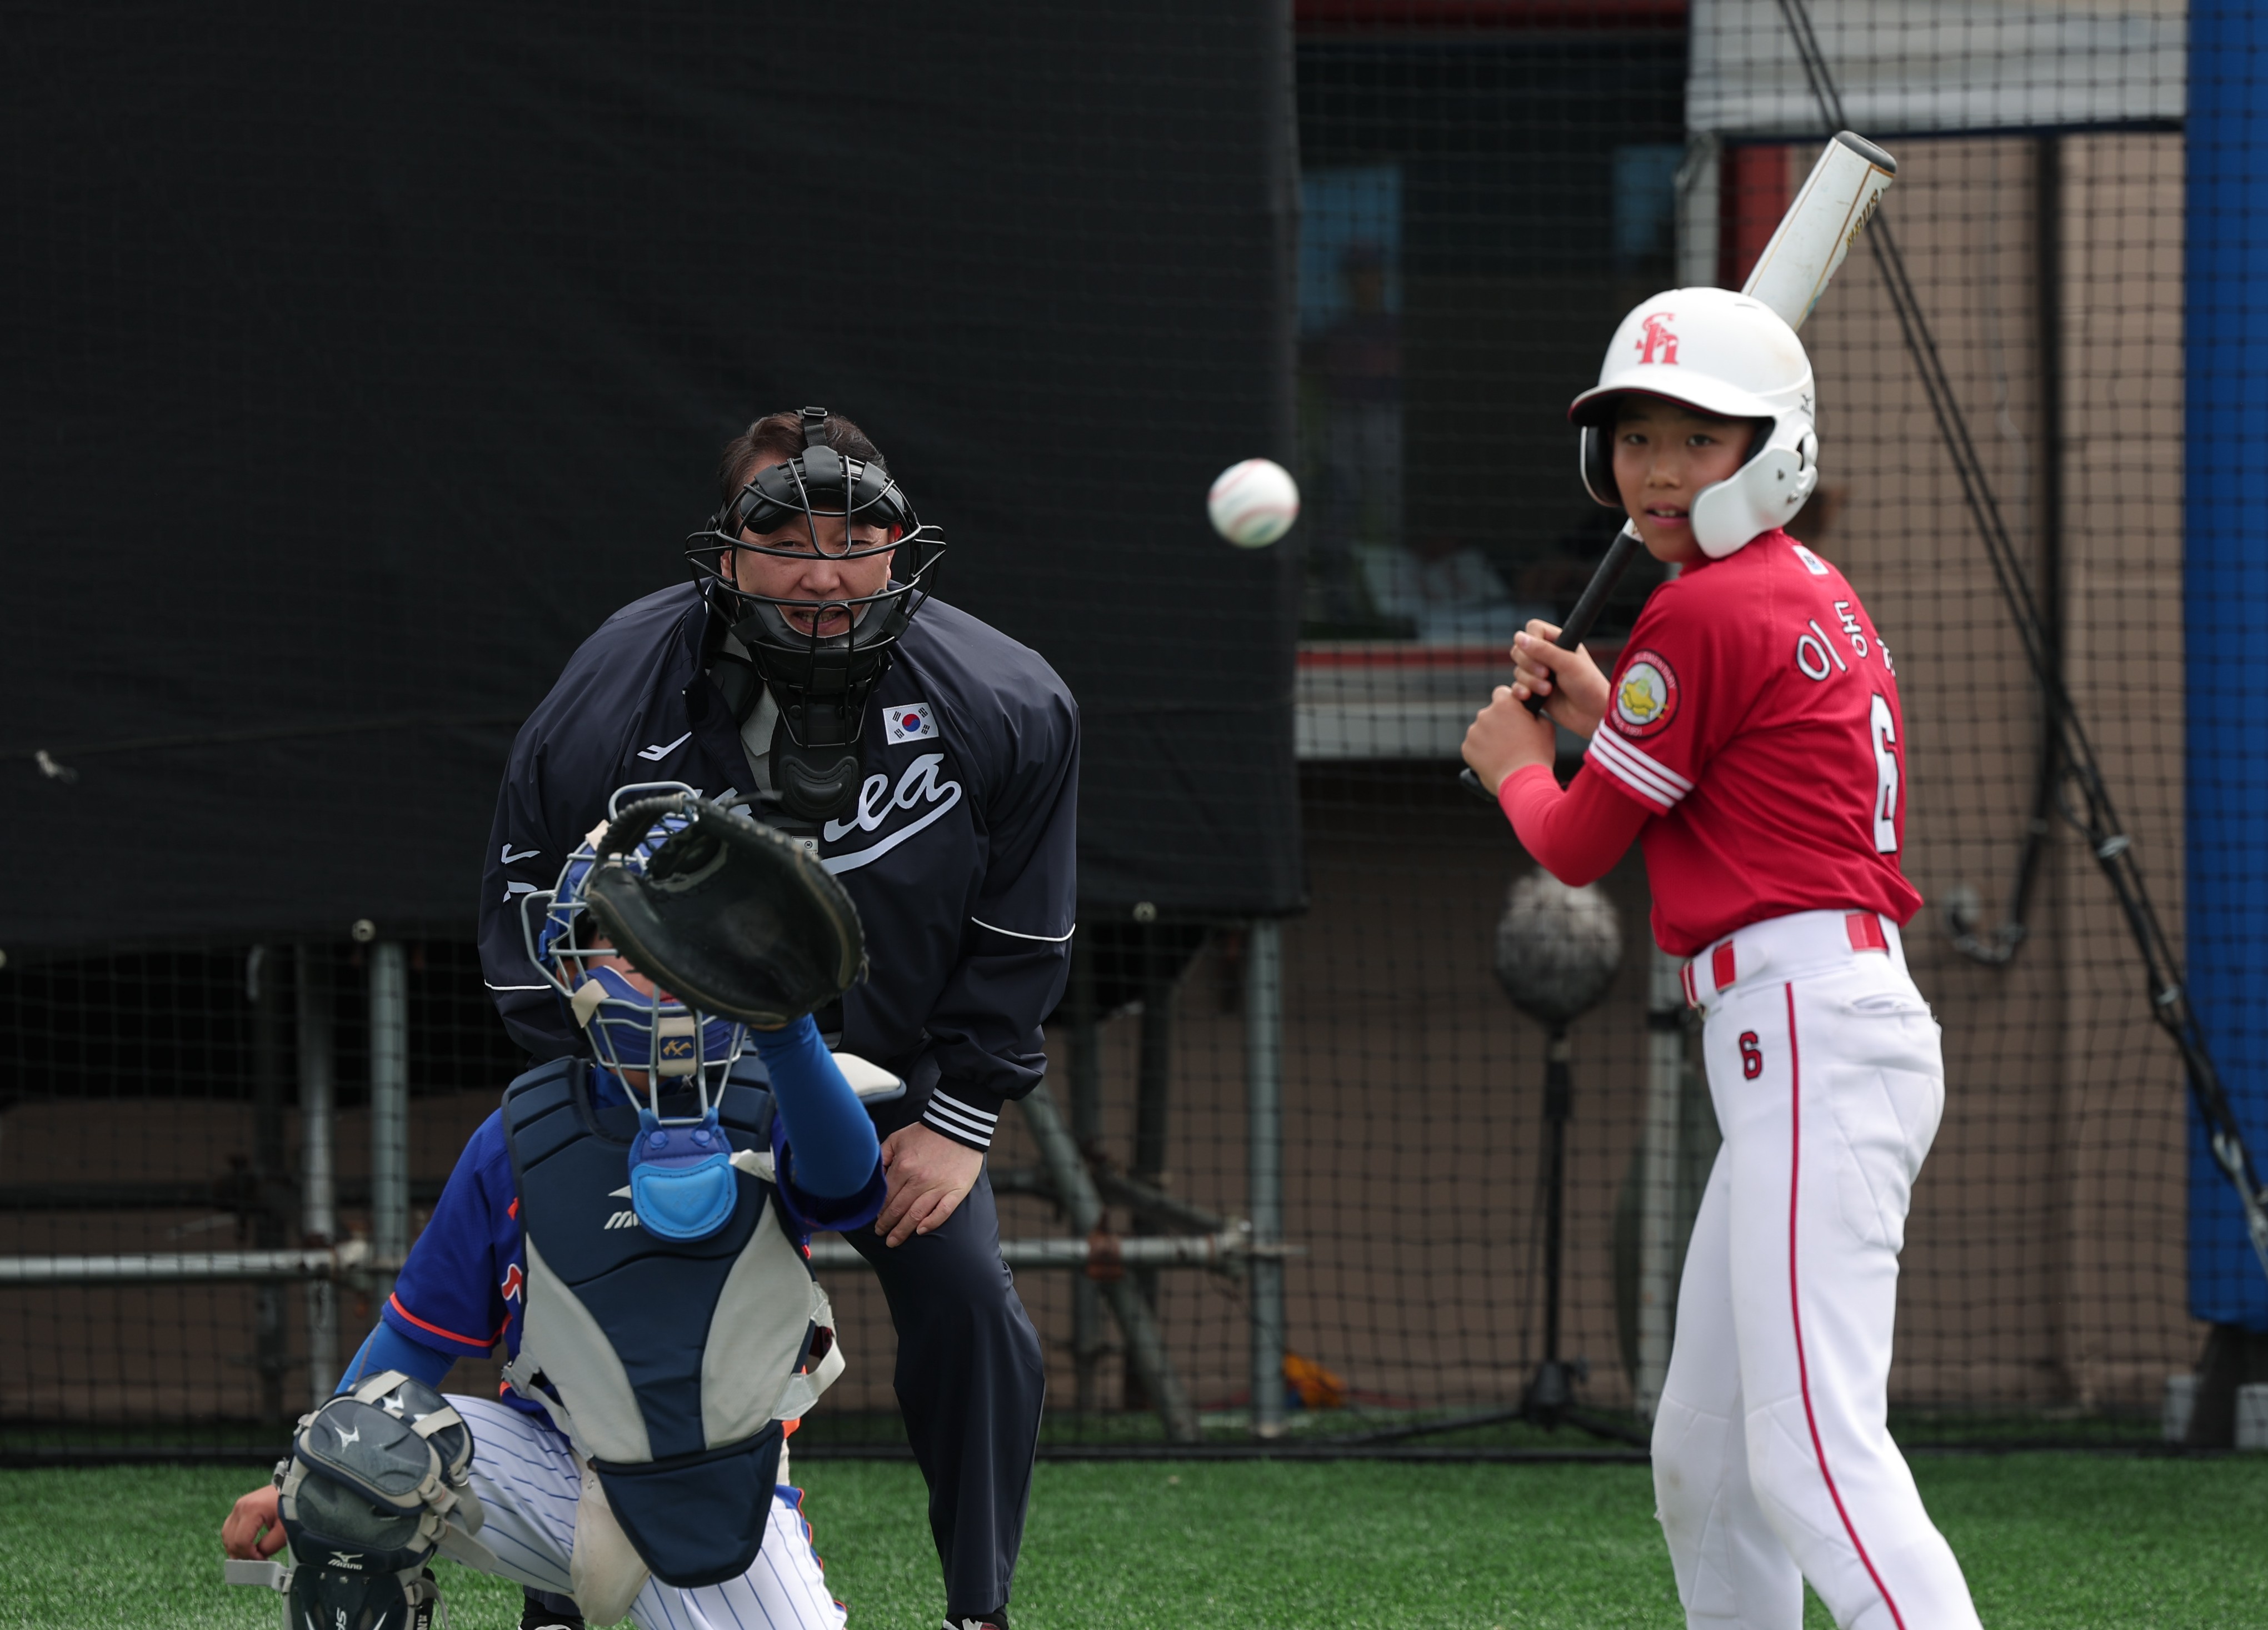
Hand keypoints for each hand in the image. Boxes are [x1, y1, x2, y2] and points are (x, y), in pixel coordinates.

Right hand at [222, 1483, 286, 1559]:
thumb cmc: (292, 1507)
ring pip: (227, 1534)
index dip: (249, 1555)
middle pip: (231, 1539)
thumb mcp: (284, 1529)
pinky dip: (235, 1539)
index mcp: (252, 1510)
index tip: (262, 1560)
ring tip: (250, 1555)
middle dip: (242, 1554)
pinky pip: (230, 1528)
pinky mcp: (241, 1506)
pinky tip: (246, 1546)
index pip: (241, 1541)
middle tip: (256, 1560)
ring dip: (236, 1548)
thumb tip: (257, 1556)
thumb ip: (269, 1546)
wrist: (296, 1489)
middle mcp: (241, 1506)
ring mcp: (239, 1505)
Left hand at [875, 1122, 983, 1246]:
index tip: (874, 1219)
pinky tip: (920, 1231)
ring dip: (903, 1230)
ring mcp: (939, 1186)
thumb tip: (872, 1177)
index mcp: (903, 1166)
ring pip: (917, 1215)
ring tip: (894, 1241)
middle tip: (881, 1234)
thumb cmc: (926, 1132)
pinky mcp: (956, 1189)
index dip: (878, 1210)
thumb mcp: (897, 1139)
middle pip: (898, 1209)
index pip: (886, 1197)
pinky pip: (943, 1212)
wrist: (958, 1124)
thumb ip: (882, 1157)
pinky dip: (931, 1223)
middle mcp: (919, 1179)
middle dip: (886, 1225)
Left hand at [1462, 684, 1559, 797]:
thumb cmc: (1537, 754)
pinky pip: (1474, 746)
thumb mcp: (1545, 727)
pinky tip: (1495, 761)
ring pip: (1481, 730)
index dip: (1508, 703)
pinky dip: (1481, 751)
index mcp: (1505, 704)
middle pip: (1491, 713)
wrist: (1523, 782)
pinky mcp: (1466, 748)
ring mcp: (1473, 731)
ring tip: (1504, 753)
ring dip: (1489, 737)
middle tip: (1512, 739)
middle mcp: (1485, 714)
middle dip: (1499, 723)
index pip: (1501, 693)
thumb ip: (1533, 713)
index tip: (1513, 714)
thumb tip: (1527, 713)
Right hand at [1509, 620, 1608, 737]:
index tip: (1542, 655)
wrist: (1593, 715)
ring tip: (1547, 690)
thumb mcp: (1567, 663)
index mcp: (1559, 641)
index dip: (1532, 640)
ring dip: (1530, 681)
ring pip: (1518, 670)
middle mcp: (1548, 656)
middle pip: (1520, 650)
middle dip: (1529, 665)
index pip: (1533, 629)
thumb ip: (1543, 650)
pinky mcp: (1535, 691)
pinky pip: (1517, 686)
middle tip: (1546, 674)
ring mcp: (1540, 674)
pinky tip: (1530, 697)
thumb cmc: (1588, 686)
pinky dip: (1521, 691)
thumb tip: (1519, 638)